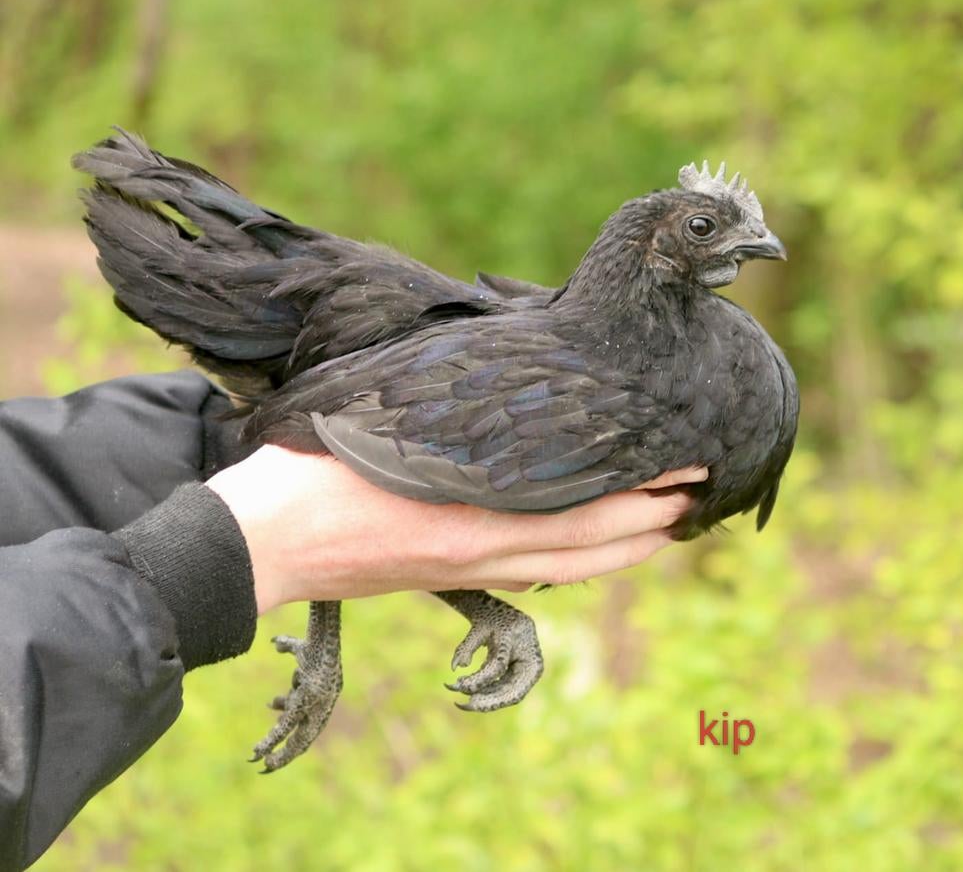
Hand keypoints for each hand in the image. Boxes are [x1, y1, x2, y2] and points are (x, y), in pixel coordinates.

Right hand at [207, 445, 707, 613]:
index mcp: (473, 515)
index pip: (584, 517)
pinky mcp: (447, 576)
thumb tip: (514, 389)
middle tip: (697, 496)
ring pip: (566, 568)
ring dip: (621, 549)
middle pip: (589, 549)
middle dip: (650, 524)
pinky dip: (573, 561)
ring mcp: (466, 569)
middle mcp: (481, 550)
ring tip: (664, 525)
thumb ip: (460, 419)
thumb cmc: (317, 466)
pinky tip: (589, 548)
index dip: (642, 501)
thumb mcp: (390, 423)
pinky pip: (529, 572)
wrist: (263, 538)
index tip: (687, 471)